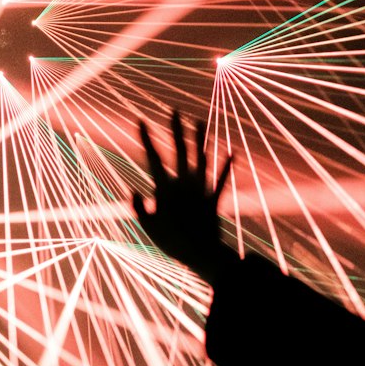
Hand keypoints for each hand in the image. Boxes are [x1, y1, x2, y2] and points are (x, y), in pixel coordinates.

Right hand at [132, 109, 234, 283]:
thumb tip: (132, 191)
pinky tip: (232, 152)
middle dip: (176, 129)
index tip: (140, 120)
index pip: (153, 157)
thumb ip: (138, 208)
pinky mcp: (215, 198)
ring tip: (199, 120)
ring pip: (201, 157)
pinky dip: (226, 165)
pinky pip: (221, 179)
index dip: (146, 138)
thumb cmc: (171, 243)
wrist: (201, 254)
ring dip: (200, 138)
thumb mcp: (148, 227)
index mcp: (165, 188)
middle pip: (180, 150)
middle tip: (174, 110)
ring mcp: (201, 189)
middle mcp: (184, 183)